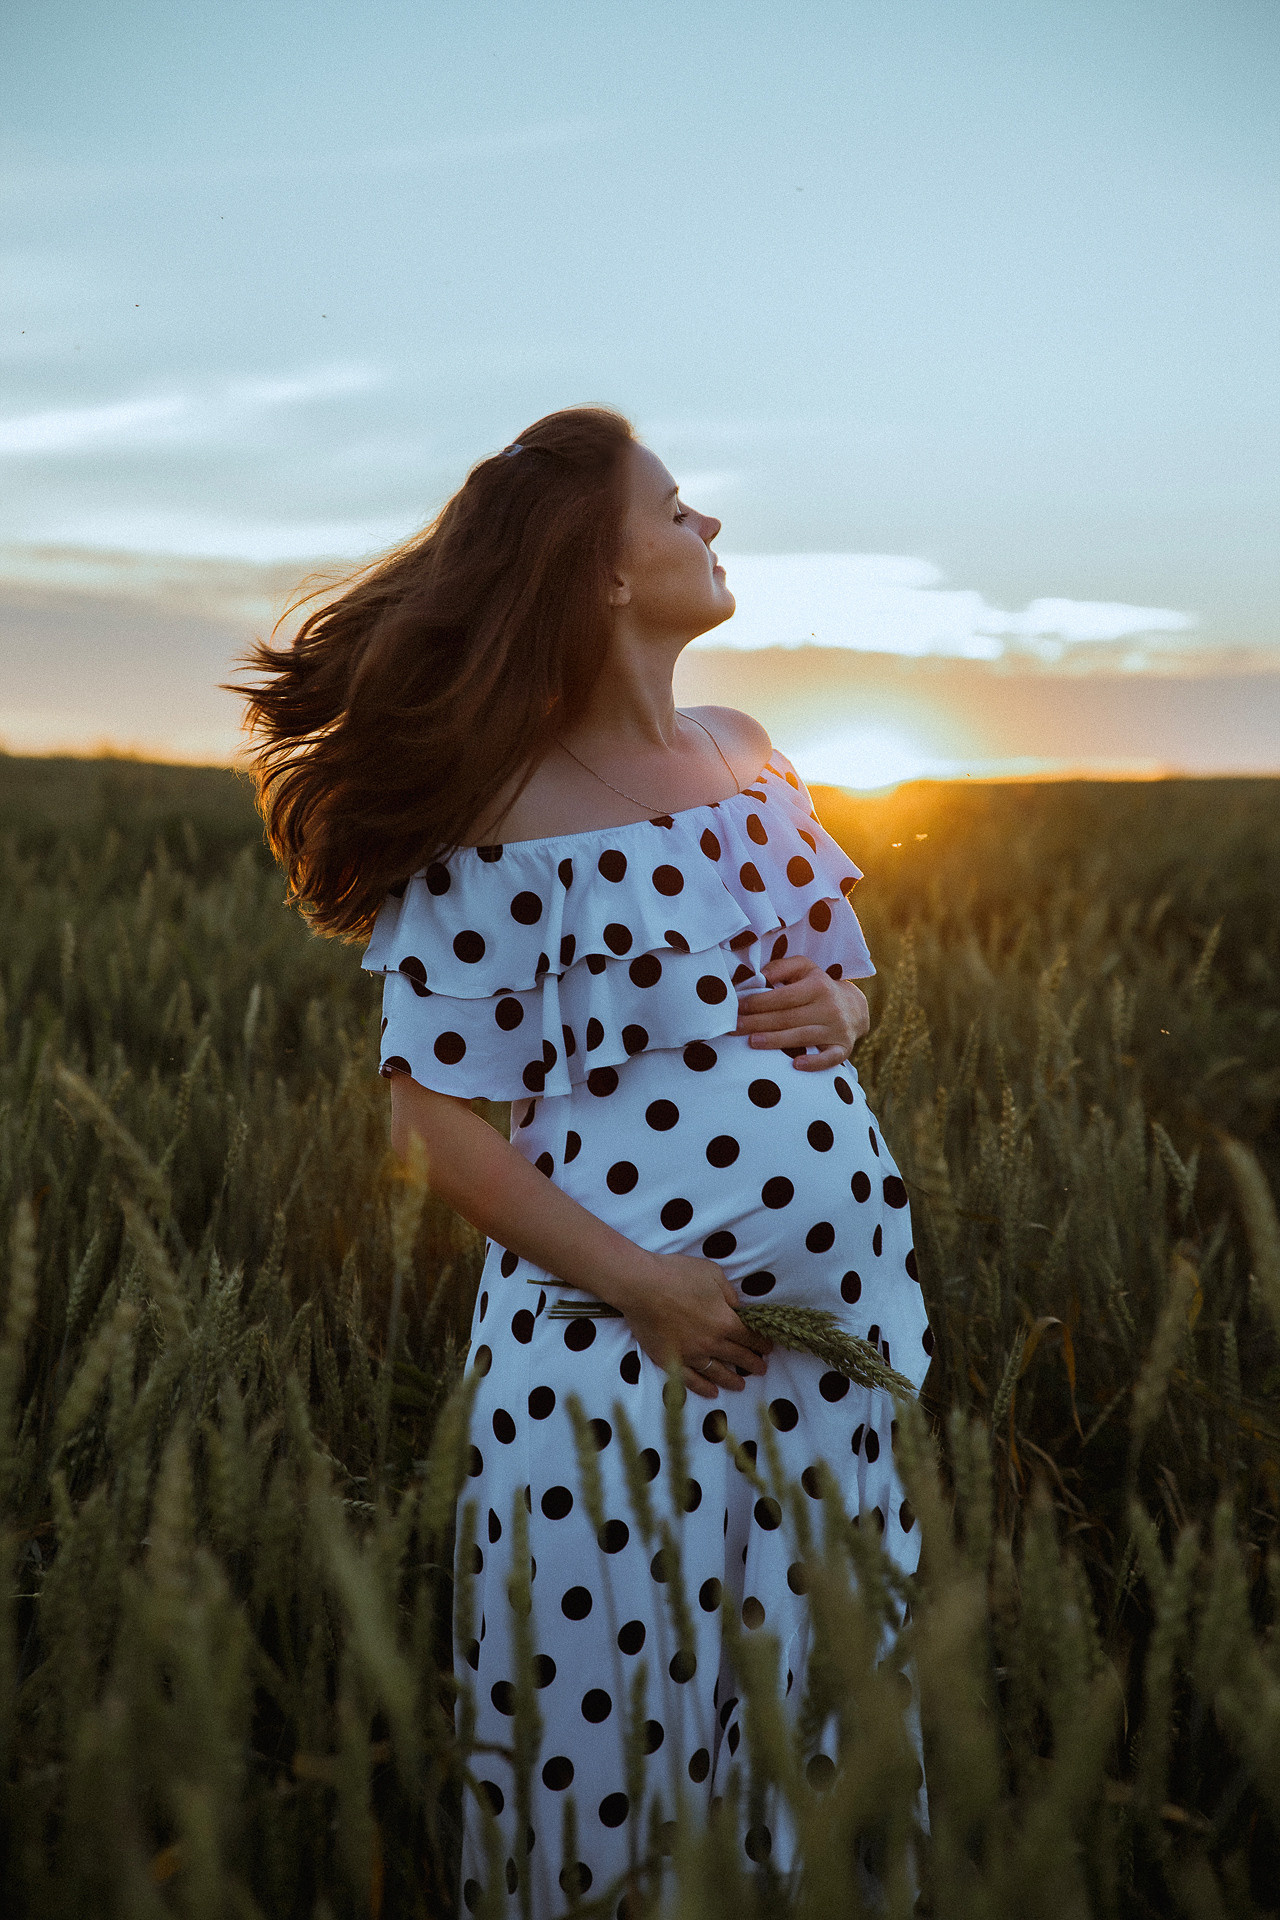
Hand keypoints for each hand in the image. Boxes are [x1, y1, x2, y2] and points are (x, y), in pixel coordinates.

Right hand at [614, 1254, 773, 1399]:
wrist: (641, 1286)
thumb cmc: (677, 1274)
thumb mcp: (712, 1274)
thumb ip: (729, 1294)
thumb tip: (737, 1308)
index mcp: (725, 1321)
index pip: (750, 1337)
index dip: (762, 1343)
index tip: (768, 1348)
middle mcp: (711, 1343)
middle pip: (738, 1357)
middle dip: (753, 1363)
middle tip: (761, 1369)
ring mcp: (690, 1355)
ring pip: (717, 1373)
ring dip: (732, 1380)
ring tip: (741, 1385)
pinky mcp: (670, 1360)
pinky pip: (690, 1380)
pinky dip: (703, 1388)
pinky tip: (712, 1392)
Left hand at [735, 953, 868, 1070]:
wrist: (854, 1008)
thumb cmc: (818, 987)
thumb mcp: (804, 969)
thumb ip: (781, 968)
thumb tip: (760, 975)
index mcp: (818, 986)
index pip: (784, 996)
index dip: (759, 1002)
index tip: (738, 1007)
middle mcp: (829, 1007)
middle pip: (788, 1017)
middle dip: (758, 1022)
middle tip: (734, 1027)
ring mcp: (837, 1030)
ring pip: (802, 1037)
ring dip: (776, 1041)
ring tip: (752, 1042)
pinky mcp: (842, 1048)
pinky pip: (830, 1058)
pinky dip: (814, 1063)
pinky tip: (796, 1065)